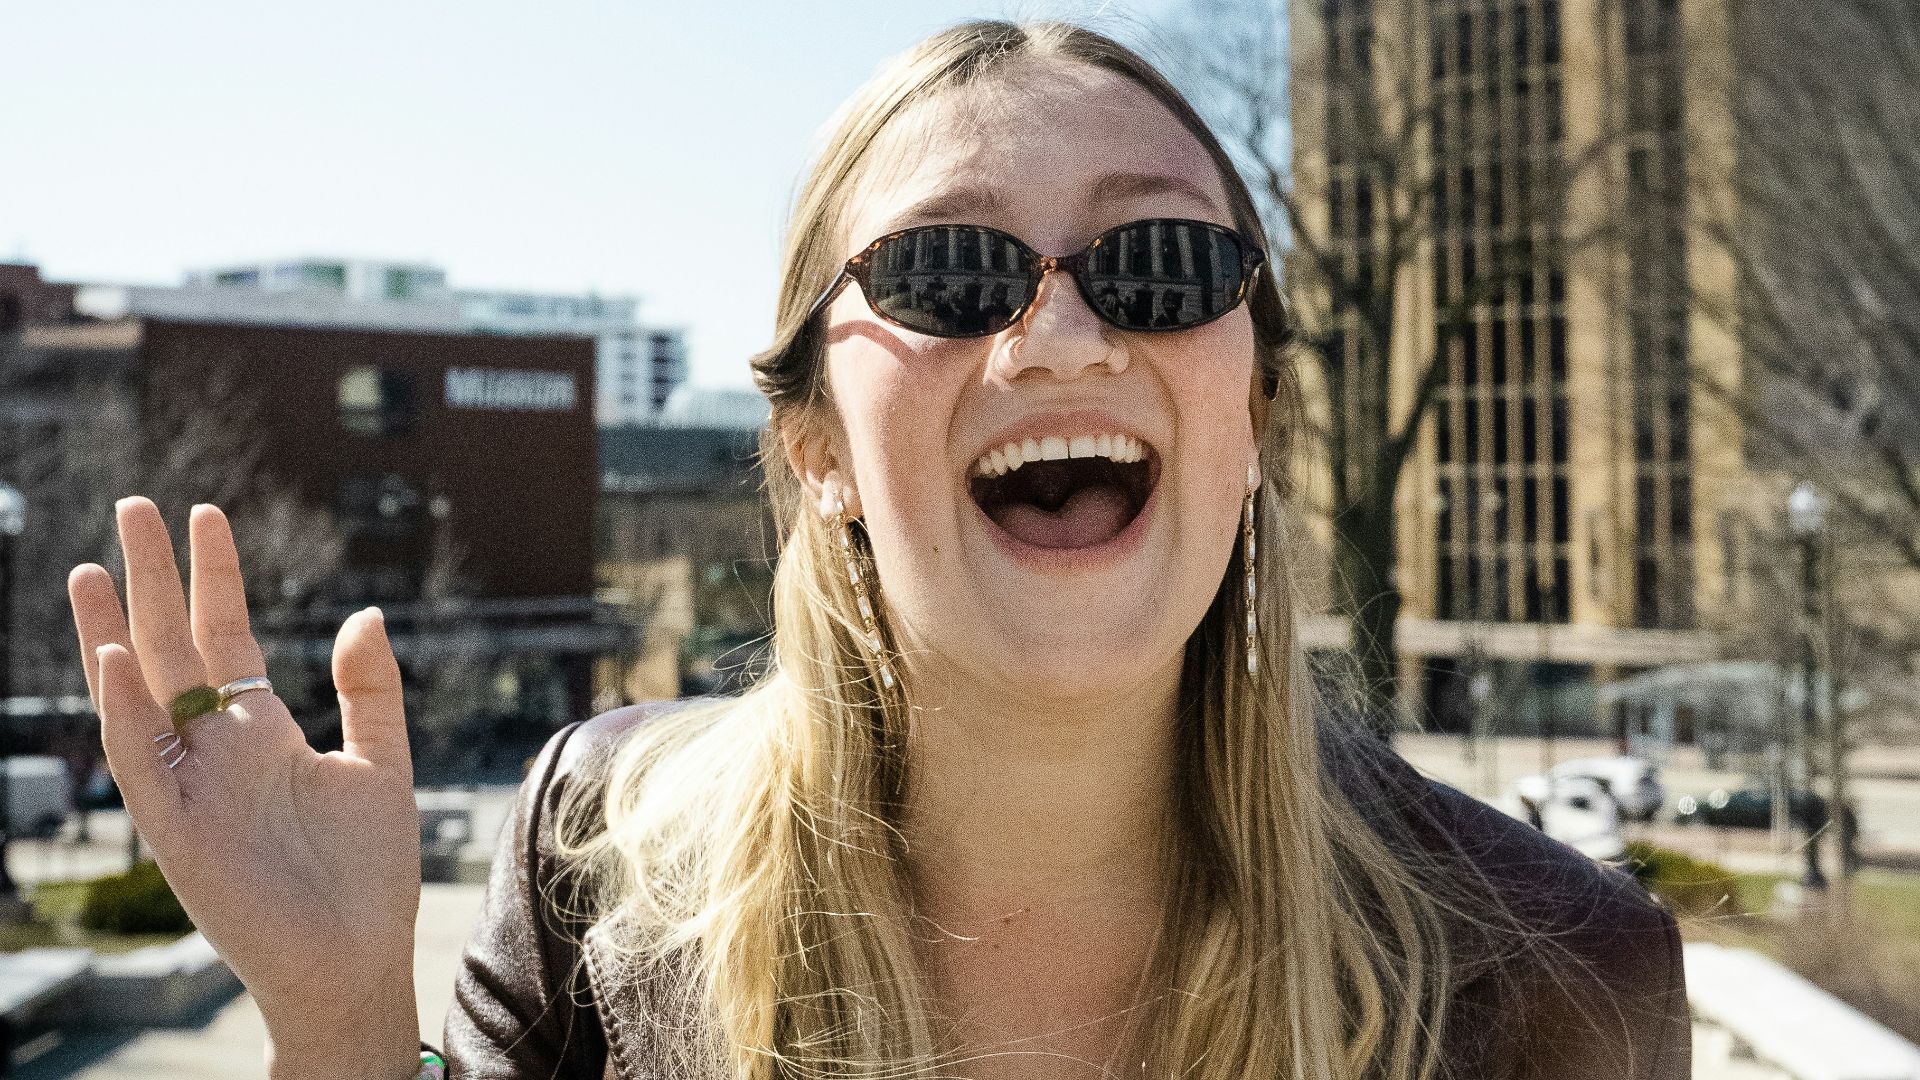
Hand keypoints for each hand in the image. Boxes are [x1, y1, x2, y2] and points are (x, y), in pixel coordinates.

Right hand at [68, 498, 422, 1063]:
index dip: (215, 577)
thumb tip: (366, 611)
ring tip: (90, 567)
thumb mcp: (383, 763)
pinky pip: (141, 763)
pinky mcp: (176, 832)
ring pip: (138, 696)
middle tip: (132, 505)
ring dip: (113, 633)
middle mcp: (216, 752)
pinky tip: (116, 656)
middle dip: (153, 580)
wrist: (358, 959)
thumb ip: (371, 691)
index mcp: (261, 731)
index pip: (227, 637)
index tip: (204, 513)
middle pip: (173, 649)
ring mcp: (190, 787)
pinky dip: (125, 712)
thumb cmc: (369, 873)